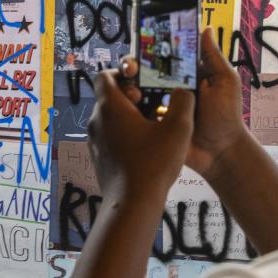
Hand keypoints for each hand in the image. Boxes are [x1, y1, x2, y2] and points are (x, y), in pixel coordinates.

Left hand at [88, 68, 194, 202]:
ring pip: (110, 119)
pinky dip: (125, 136)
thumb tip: (181, 92)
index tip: (142, 84)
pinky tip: (145, 149)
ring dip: (129, 118)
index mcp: (110, 107)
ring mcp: (94, 141)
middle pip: (109, 97)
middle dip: (132, 98)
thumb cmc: (154, 163)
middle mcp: (96, 121)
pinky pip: (110, 137)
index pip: (105, 76)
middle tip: (154, 108)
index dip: (122, 74)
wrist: (132, 203)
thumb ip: (183, 101)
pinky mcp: (98, 158)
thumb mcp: (179, 127)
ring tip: (153, 130)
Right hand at [118, 28, 247, 181]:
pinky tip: (127, 109)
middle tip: (131, 71)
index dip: (148, 50)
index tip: (141, 46)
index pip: (161, 55)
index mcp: (183, 74)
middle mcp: (167, 87)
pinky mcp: (151, 125)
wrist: (220, 152)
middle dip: (131, 67)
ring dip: (128, 88)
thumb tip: (205, 28)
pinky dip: (127, 109)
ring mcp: (157, 106)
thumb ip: (213, 57)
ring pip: (133, 91)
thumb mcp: (224, 82)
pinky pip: (133, 114)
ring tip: (132, 94)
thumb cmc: (226, 116)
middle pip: (141, 71)